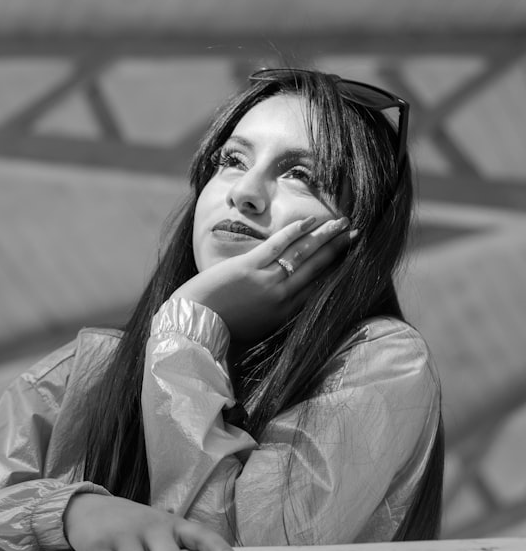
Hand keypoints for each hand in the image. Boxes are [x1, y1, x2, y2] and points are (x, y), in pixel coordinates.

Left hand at [171, 216, 354, 342]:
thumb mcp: (258, 329)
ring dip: (324, 236)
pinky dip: (295, 231)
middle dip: (338, 248)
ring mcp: (267, 280)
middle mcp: (282, 297)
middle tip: (355, 234)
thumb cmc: (222, 327)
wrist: (195, 323)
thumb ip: (276, 314)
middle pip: (317, 267)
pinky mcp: (249, 266)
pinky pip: (278, 245)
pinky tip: (310, 221)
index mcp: (285, 314)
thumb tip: (290, 302)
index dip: (337, 270)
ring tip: (341, 223)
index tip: (350, 257)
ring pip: (303, 253)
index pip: (318, 288)